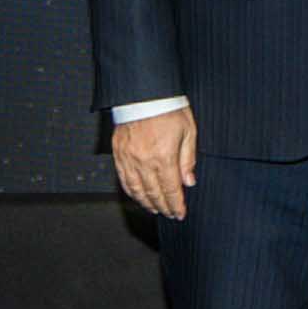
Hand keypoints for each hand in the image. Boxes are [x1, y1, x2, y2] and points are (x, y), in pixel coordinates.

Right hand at [113, 106, 197, 220]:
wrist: (144, 94)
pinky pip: (123, 179)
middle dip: (163, 207)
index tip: (180, 214)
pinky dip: (131, 191)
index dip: (176, 205)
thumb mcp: (188, 132)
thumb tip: (189, 182)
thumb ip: (188, 159)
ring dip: (146, 203)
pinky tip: (138, 196)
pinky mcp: (118, 153)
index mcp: (164, 157)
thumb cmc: (169, 109)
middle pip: (153, 193)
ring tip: (155, 209)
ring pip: (136, 189)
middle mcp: (144, 161)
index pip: (171, 189)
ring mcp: (128, 158)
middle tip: (170, 214)